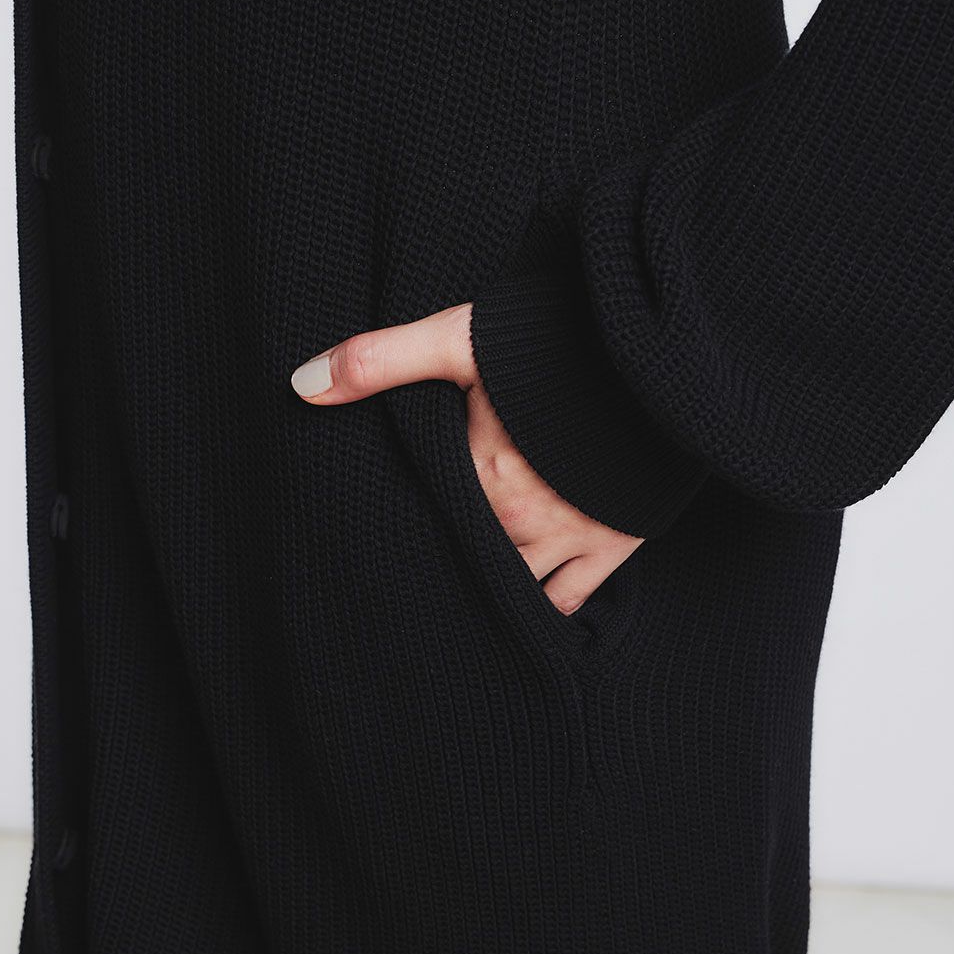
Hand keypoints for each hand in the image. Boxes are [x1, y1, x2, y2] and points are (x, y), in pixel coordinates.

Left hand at [291, 303, 642, 613]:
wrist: (653, 355)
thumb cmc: (553, 343)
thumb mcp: (460, 337)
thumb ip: (379, 360)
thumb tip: (300, 384)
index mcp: (475, 477)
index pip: (419, 520)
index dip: (397, 526)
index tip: (378, 528)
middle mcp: (515, 521)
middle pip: (459, 559)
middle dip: (434, 562)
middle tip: (405, 571)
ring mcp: (566, 540)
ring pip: (506, 591)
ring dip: (479, 593)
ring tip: (450, 596)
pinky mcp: (610, 546)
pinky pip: (565, 605)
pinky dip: (537, 614)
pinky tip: (512, 616)